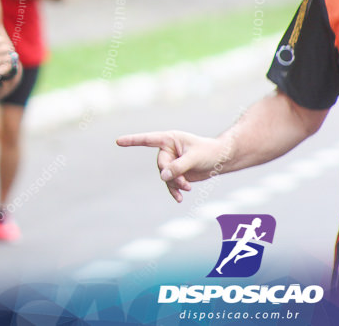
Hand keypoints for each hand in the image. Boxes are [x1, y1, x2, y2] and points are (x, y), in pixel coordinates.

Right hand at [116, 130, 230, 202]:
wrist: (221, 160)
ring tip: (187, 188)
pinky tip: (179, 199)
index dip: (132, 141)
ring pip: (164, 176)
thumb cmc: (209, 152)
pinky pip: (170, 183)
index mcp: (169, 139)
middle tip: (184, 183)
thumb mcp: (194, 159)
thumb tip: (163, 176)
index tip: (118, 142)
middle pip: (160, 164)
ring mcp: (171, 161)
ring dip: (175, 184)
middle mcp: (167, 149)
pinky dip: (174, 190)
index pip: (147, 139)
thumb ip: (178, 167)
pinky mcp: (176, 172)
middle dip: (171, 175)